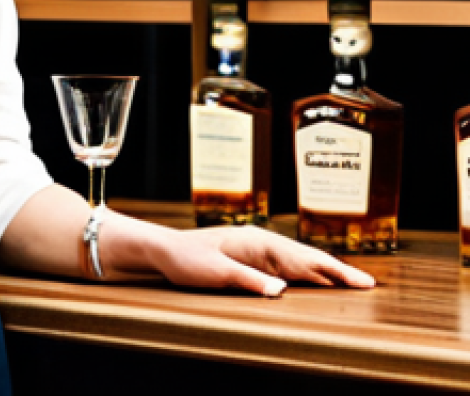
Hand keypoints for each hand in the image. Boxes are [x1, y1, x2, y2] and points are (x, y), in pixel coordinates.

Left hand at [146, 224, 376, 297]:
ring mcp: (257, 252)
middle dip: (337, 271)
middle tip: (369, 286)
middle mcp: (261, 244)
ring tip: (351, 285)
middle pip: (307, 259)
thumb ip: (247, 280)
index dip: (334, 270)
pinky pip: (285, 269)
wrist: (164, 250)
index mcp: (257, 242)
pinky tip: (315, 283)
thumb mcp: (215, 271)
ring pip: (299, 263)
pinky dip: (305, 275)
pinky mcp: (250, 261)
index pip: (304, 258)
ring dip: (324, 273)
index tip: (362, 281)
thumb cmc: (186, 259)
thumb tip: (281, 290)